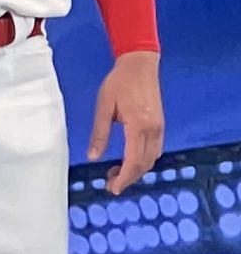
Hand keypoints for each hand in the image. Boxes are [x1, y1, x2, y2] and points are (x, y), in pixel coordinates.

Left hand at [90, 49, 162, 194]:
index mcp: (139, 126)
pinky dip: (142, 159)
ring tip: (116, 172)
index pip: (133, 161)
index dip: (124, 178)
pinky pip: (154, 149)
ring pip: (151, 158)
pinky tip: (128, 159)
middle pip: (144, 164)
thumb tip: (93, 156)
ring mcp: (159, 127)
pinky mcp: (159, 124)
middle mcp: (154, 130)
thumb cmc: (119, 83)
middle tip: (110, 183)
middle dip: (129, 177)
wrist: (140, 65)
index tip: (112, 188)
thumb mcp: (103, 107)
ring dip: (136, 169)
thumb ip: (100, 133)